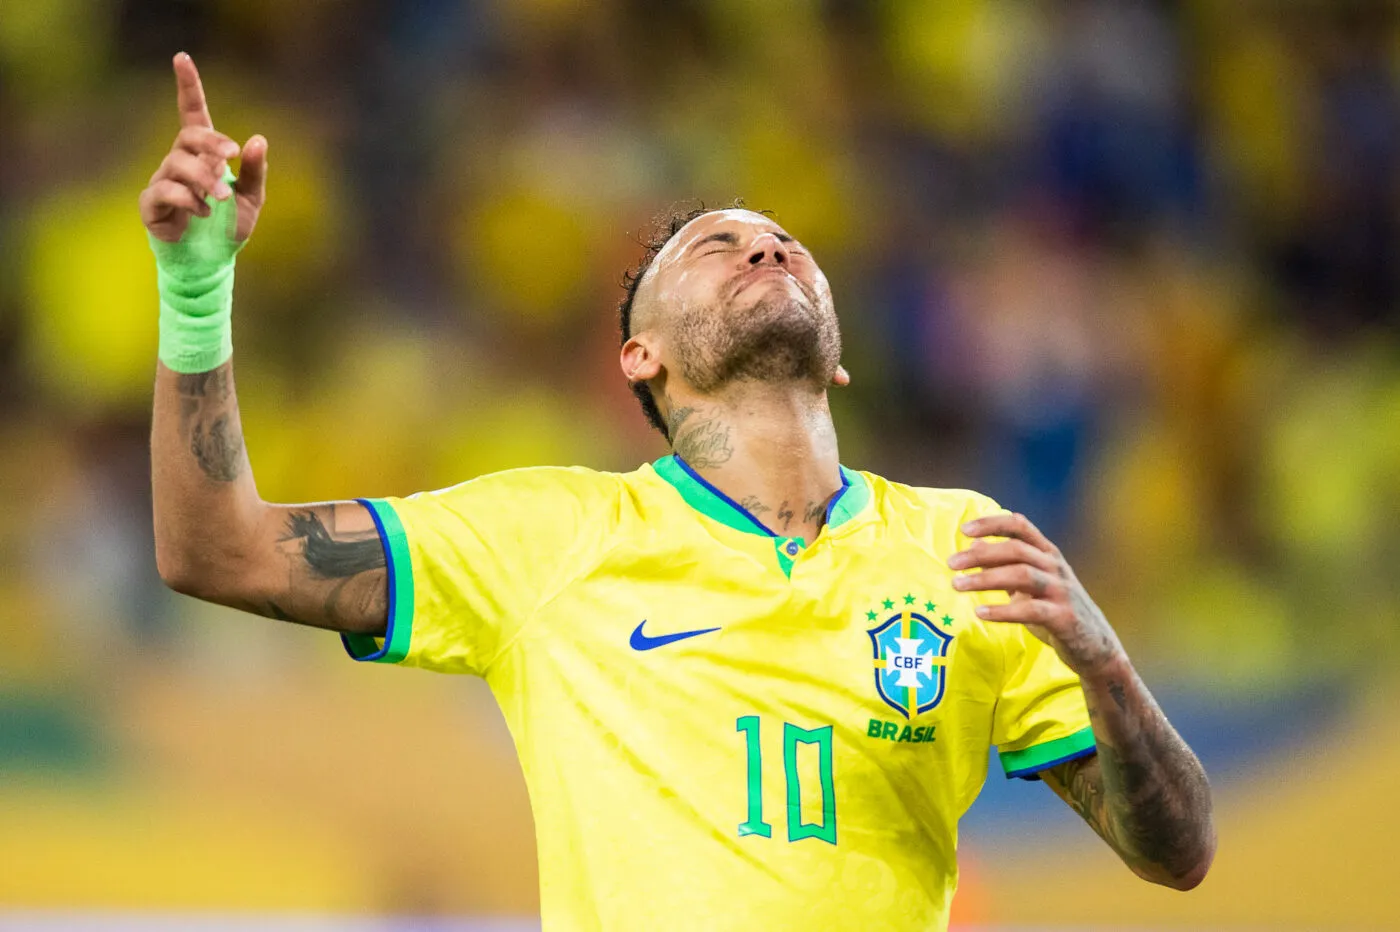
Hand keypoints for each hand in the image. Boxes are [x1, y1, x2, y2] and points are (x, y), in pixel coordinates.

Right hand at [139, 53, 266, 243]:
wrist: (212, 263)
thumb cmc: (228, 226)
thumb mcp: (252, 199)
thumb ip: (255, 171)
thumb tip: (258, 140)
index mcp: (204, 155)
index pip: (193, 113)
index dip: (188, 86)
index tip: (182, 58)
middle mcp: (180, 161)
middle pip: (189, 136)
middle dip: (211, 142)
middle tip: (231, 156)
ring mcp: (164, 181)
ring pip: (178, 163)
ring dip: (204, 177)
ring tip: (220, 197)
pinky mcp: (151, 204)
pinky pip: (163, 191)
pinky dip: (186, 198)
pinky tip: (202, 210)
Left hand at [949, 512, 1124, 676]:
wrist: (1095, 646)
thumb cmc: (1055, 610)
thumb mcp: (1031, 584)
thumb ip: (1006, 564)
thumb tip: (974, 545)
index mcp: (1047, 553)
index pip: (1020, 526)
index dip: (992, 523)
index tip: (964, 530)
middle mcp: (1055, 566)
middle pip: (1016, 549)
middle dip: (980, 554)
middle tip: (951, 564)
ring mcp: (1061, 591)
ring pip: (1022, 575)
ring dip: (986, 578)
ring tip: (958, 585)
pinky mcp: (1064, 617)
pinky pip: (1031, 610)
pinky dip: (1003, 610)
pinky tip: (980, 613)